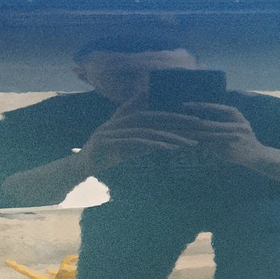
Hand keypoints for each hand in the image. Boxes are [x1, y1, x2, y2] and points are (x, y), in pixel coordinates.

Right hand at [80, 99, 201, 171]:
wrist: (82, 167)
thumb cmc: (106, 156)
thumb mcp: (128, 146)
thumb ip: (143, 139)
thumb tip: (164, 138)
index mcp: (123, 118)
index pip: (152, 112)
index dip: (171, 111)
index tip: (192, 116)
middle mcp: (118, 120)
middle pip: (152, 117)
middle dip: (175, 119)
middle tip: (197, 123)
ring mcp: (111, 130)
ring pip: (146, 130)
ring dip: (169, 135)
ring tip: (188, 142)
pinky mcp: (108, 142)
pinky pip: (136, 141)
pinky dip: (154, 144)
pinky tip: (170, 148)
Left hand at [180, 103, 267, 166]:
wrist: (257, 154)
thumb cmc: (243, 136)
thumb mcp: (237, 121)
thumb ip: (223, 116)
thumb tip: (204, 112)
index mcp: (235, 114)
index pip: (215, 107)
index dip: (199, 106)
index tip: (184, 105)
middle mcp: (234, 125)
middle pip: (206, 124)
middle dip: (188, 123)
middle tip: (173, 121)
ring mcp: (230, 139)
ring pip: (204, 136)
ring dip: (188, 135)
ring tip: (174, 132)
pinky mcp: (226, 151)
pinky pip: (206, 147)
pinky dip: (194, 144)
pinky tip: (182, 143)